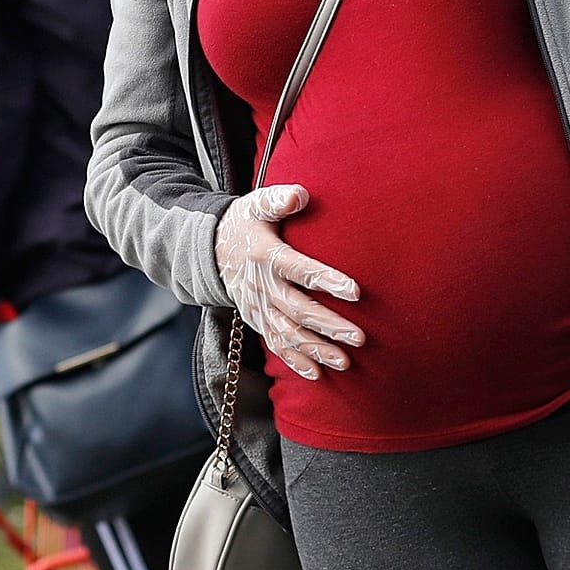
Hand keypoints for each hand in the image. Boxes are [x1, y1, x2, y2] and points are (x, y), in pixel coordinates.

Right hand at [215, 184, 364, 379]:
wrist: (211, 248)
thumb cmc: (245, 222)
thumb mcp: (256, 204)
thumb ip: (278, 199)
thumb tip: (300, 195)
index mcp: (266, 256)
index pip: (299, 270)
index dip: (326, 280)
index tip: (356, 291)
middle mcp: (261, 286)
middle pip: (297, 309)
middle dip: (328, 325)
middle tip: (359, 337)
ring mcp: (257, 307)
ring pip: (288, 333)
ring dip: (316, 349)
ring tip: (344, 361)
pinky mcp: (256, 319)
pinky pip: (275, 344)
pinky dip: (294, 361)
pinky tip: (317, 374)